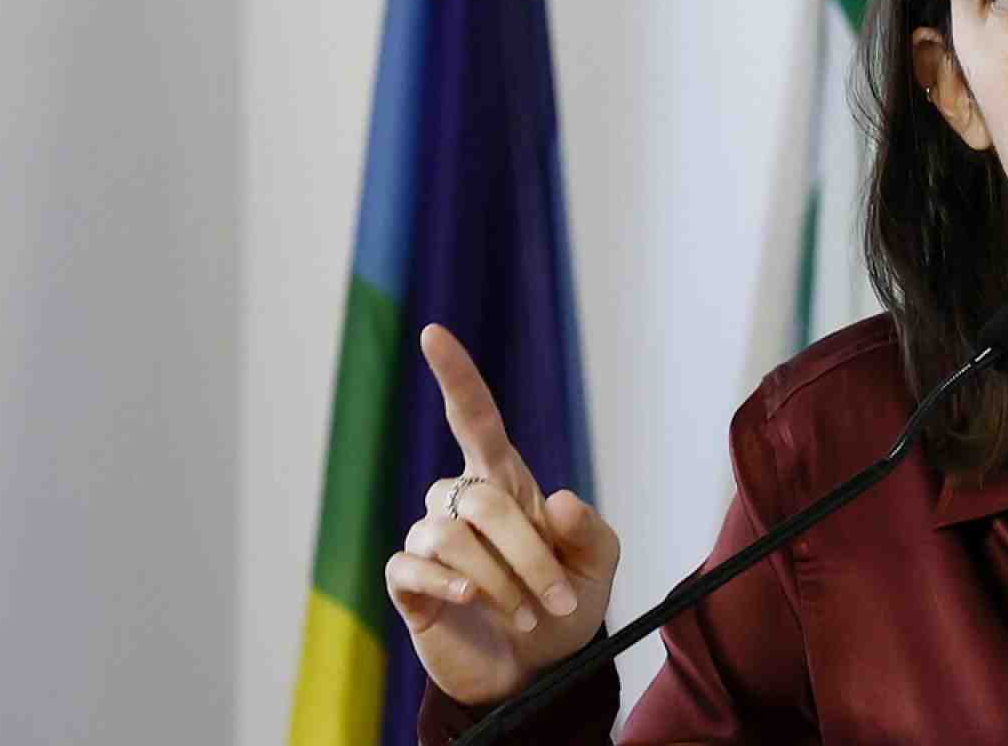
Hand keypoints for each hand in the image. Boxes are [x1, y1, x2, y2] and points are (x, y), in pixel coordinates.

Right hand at [385, 324, 619, 705]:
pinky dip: (450, 585)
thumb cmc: (563, 609)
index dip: (456, 377)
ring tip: (525, 616)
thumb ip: (591, 531)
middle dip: (528, 552)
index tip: (434, 334)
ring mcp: (431, 542)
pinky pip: (414, 567)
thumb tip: (558, 498)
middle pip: (482, 499)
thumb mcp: (597, 568)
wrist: (536, 675)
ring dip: (499, 581)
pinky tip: (471, 602)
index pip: (474, 417)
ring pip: (452, 538)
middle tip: (558, 601)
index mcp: (504, 482)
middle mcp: (460, 502)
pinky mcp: (410, 585)